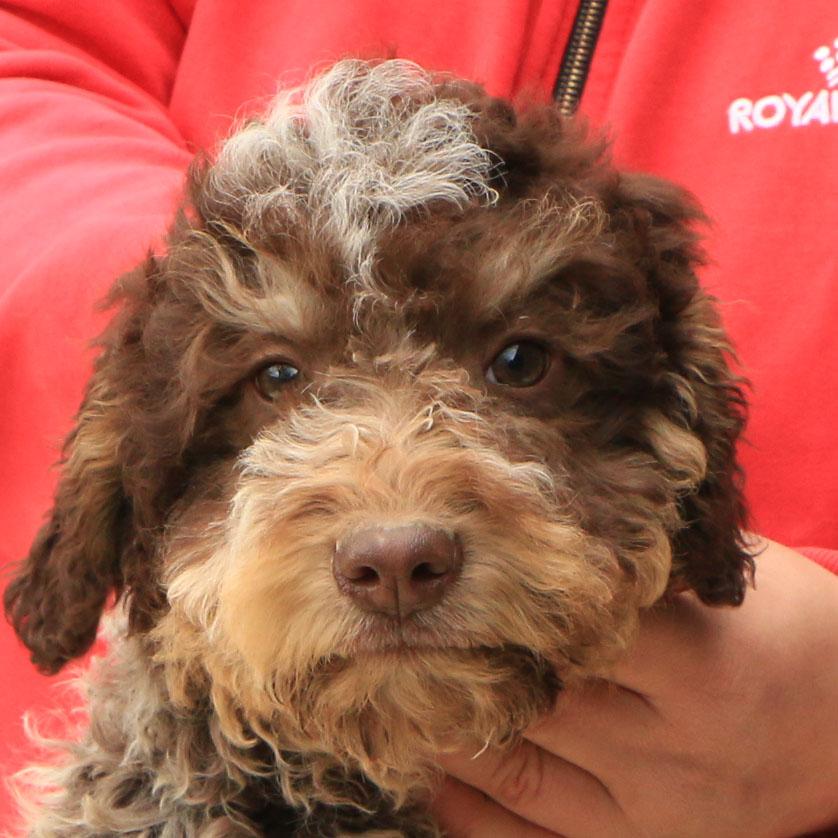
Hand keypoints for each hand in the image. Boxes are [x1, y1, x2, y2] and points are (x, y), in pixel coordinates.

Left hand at [433, 540, 837, 837]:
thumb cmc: (788, 633)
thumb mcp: (731, 583)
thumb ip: (646, 568)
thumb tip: (544, 539)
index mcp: (702, 668)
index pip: (575, 627)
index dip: (505, 600)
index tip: (452, 575)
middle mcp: (674, 751)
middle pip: (535, 697)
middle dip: (462, 658)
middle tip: (402, 627)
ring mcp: (654, 815)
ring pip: (518, 768)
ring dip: (449, 727)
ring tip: (399, 687)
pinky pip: (527, 837)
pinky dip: (468, 802)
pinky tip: (431, 761)